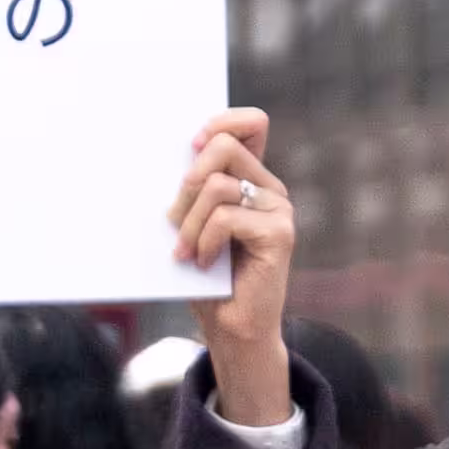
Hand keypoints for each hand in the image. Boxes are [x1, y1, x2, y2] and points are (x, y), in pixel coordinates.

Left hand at [171, 108, 296, 428]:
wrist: (231, 328)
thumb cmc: (206, 277)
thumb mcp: (192, 225)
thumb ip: (192, 192)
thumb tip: (168, 161)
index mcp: (251, 179)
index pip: (252, 123)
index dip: (222, 120)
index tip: (192, 143)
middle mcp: (270, 188)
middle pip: (224, 146)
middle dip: (187, 181)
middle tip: (174, 219)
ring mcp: (279, 209)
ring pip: (217, 185)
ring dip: (189, 222)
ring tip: (186, 252)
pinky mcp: (280, 233)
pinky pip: (226, 217)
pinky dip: (205, 240)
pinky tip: (205, 263)